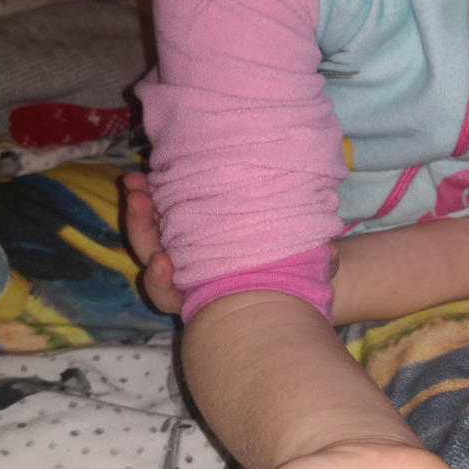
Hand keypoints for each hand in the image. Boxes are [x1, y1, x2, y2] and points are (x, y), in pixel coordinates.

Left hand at [122, 172, 338, 314]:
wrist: (298, 261)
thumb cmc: (300, 270)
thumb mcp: (311, 270)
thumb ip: (318, 265)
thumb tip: (332, 254)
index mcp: (207, 294)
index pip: (170, 295)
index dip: (162, 281)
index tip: (164, 262)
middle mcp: (189, 273)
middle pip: (151, 258)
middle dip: (141, 229)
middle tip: (138, 199)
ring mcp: (185, 247)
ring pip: (151, 233)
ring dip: (140, 206)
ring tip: (136, 179)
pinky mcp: (188, 220)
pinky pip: (162, 210)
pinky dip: (153, 193)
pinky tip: (150, 173)